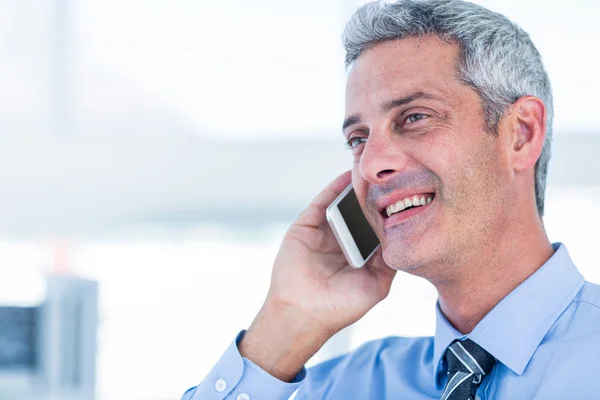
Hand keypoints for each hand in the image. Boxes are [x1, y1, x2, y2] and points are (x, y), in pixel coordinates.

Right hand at [239, 171, 395, 380]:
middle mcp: (344, 241)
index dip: (389, 213)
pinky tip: (350, 176)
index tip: (407, 194)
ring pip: (344, 203)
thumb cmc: (340, 306)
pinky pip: (323, 201)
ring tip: (374, 172)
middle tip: (392, 177)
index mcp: (360, 255)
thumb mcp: (376, 284)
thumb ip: (389, 260)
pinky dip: (336, 188)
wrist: (302, 313)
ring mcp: (325, 232)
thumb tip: (402, 233)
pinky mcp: (307, 225)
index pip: (377, 227)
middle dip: (375, 196)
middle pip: (362, 211)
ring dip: (357, 188)